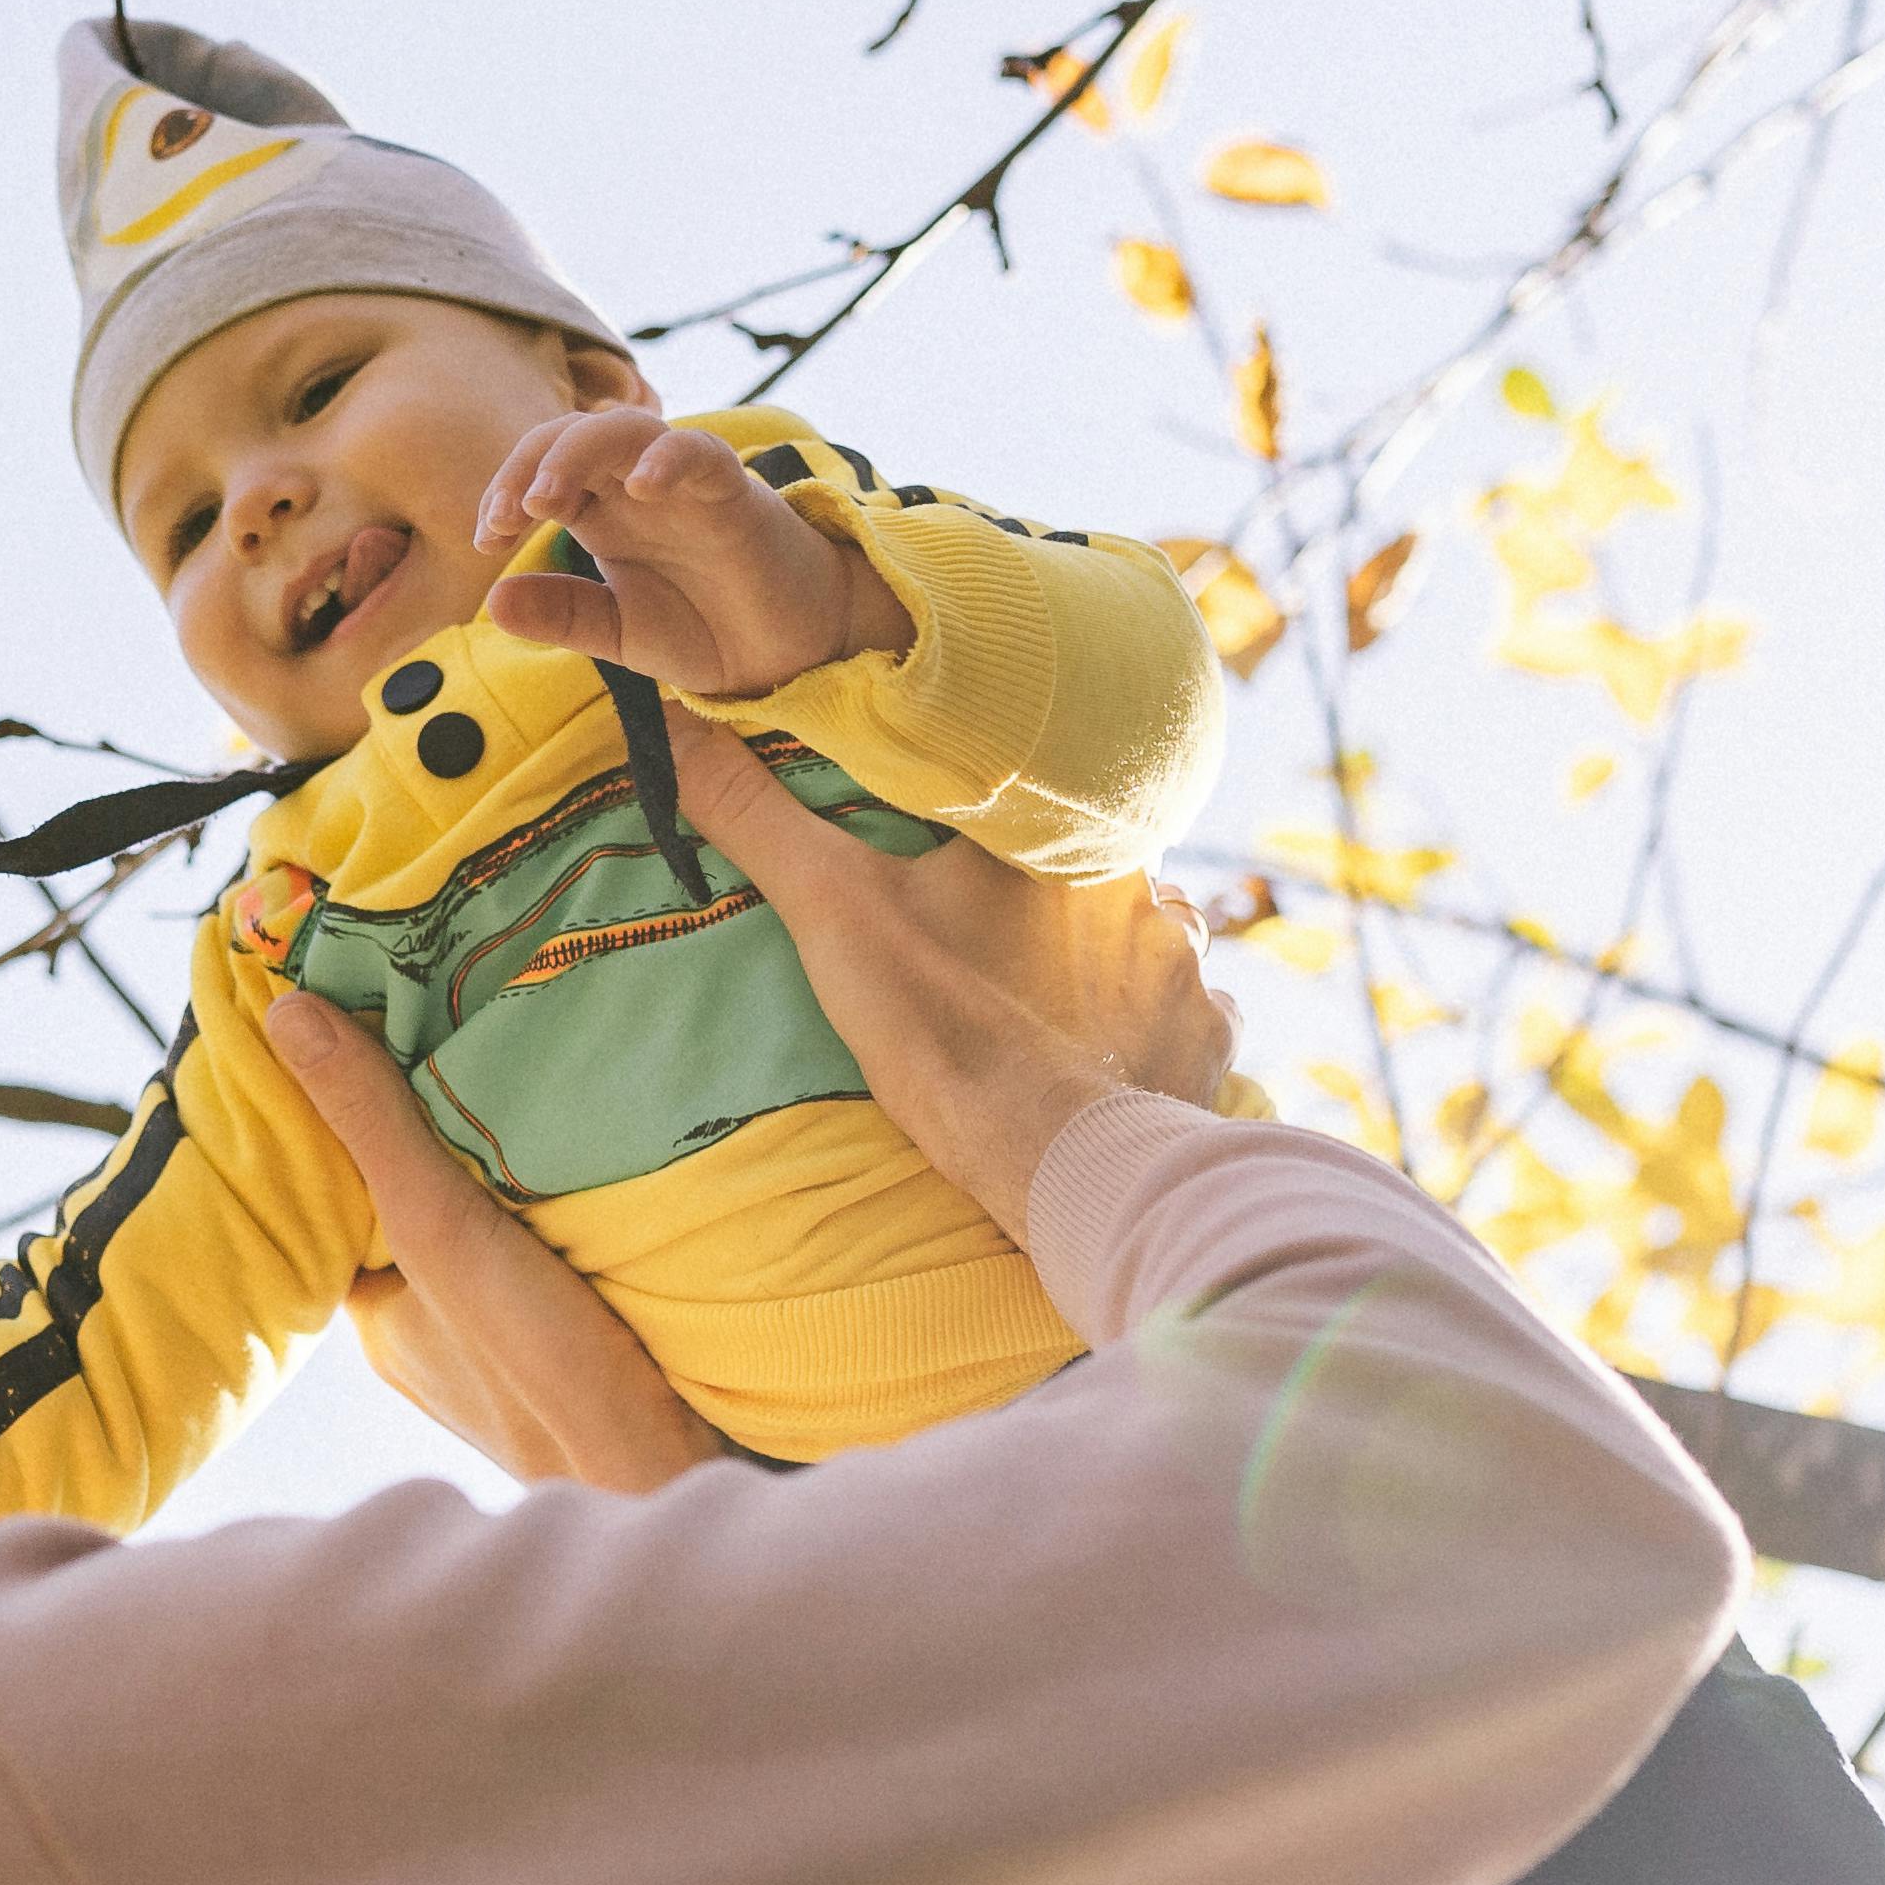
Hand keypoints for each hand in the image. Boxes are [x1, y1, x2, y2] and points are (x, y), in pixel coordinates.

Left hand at [263, 983, 728, 1492]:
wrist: (674, 1480)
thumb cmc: (544, 1369)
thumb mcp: (442, 1226)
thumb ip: (372, 1125)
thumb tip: (282, 1017)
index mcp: (378, 1319)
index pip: (345, 1203)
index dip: (351, 1125)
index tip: (362, 1036)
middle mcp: (432, 1339)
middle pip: (418, 1215)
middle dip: (433, 1143)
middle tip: (447, 1035)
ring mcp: (505, 1353)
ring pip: (485, 1240)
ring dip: (500, 1177)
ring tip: (513, 1076)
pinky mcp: (580, 1353)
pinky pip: (548, 1263)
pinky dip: (555, 1215)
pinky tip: (583, 1163)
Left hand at [471, 409, 916, 702]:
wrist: (787, 652)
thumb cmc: (705, 629)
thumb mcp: (620, 634)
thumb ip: (564, 615)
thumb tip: (492, 603)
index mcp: (601, 512)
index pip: (539, 471)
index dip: (506, 491)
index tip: (489, 540)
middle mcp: (636, 487)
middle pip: (572, 435)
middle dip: (528, 465)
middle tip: (506, 519)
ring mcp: (684, 484)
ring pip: (627, 428)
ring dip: (578, 453)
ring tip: (548, 500)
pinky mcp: (734, 492)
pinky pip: (700, 452)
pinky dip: (669, 459)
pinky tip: (642, 487)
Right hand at [654, 715, 1228, 1248]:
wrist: (1061, 1165)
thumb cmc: (950, 1031)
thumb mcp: (834, 912)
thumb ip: (758, 813)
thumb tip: (673, 719)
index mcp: (1062, 830)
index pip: (1038, 786)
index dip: (998, 815)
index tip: (963, 848)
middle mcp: (1152, 881)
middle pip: (1095, 862)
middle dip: (1054, 891)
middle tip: (1000, 938)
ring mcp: (1192, 965)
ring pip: (1151, 934)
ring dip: (1110, 957)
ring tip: (1055, 1000)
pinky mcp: (1210, 1041)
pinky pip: (1190, 1015)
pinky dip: (1154, 1030)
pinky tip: (1111, 1055)